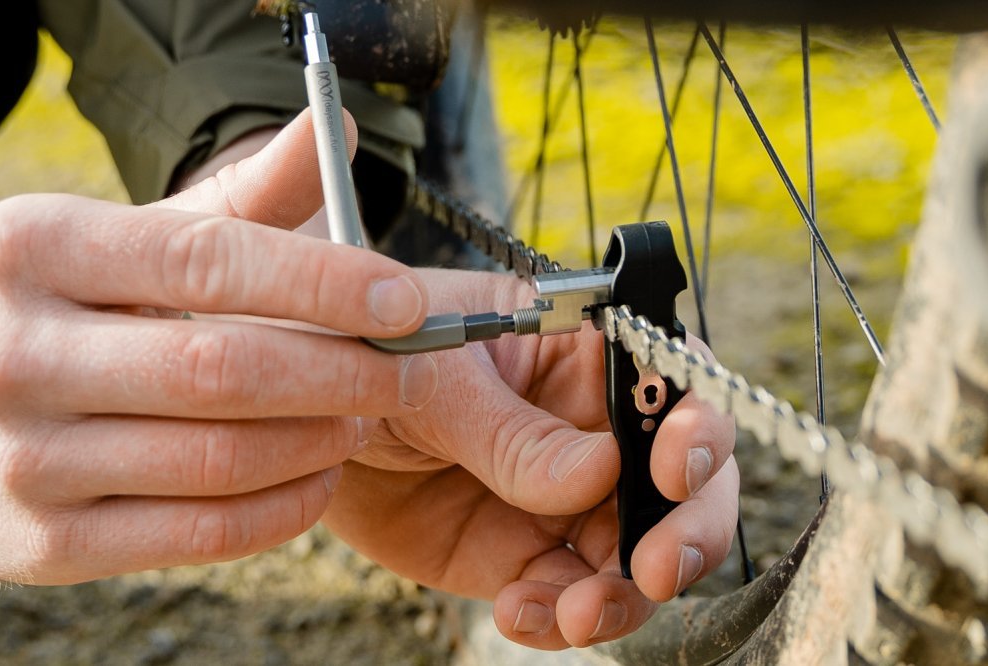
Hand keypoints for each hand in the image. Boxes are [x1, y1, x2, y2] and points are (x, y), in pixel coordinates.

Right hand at [0, 110, 428, 584]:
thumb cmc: (23, 304)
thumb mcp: (97, 235)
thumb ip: (226, 204)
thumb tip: (335, 138)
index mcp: (34, 251)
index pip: (203, 260)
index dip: (321, 280)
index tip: (404, 297)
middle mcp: (16, 353)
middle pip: (220, 369)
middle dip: (339, 371)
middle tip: (403, 369)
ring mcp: (21, 459)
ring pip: (215, 460)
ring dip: (318, 443)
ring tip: (363, 420)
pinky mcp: (38, 545)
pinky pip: (194, 533)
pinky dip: (277, 509)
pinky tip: (313, 478)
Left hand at [324, 271, 739, 648]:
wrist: (289, 418)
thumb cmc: (362, 352)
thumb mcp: (430, 373)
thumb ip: (510, 429)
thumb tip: (599, 473)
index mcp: (581, 349)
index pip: (674, 378)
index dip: (698, 423)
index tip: (677, 468)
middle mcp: (591, 426)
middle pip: (686, 480)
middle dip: (690, 529)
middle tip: (660, 569)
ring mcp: (563, 497)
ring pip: (637, 555)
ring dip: (625, 593)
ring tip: (576, 613)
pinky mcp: (522, 556)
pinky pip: (568, 598)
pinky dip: (558, 619)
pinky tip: (520, 612)